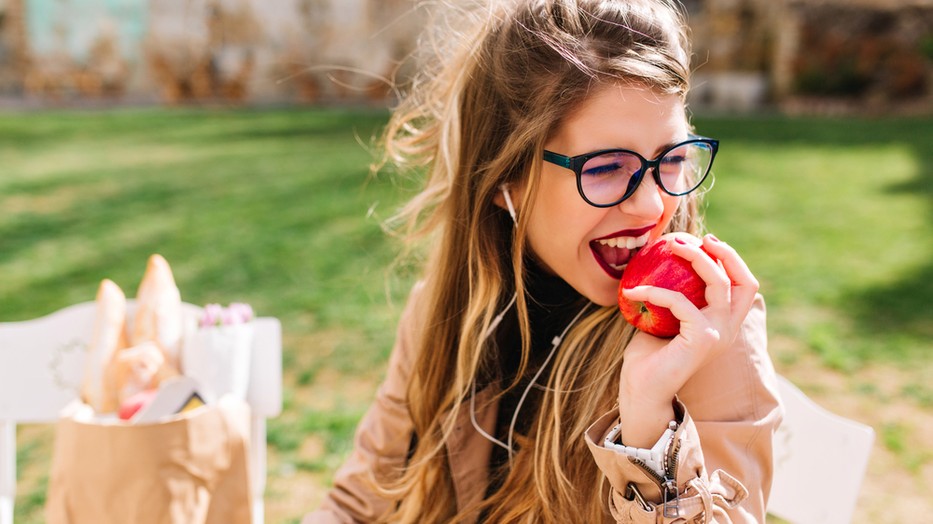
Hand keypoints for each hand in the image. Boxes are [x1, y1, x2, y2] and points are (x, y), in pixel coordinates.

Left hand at [616, 234, 758, 447]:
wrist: (641, 390)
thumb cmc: (648, 356)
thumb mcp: (664, 318)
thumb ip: (672, 296)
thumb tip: (660, 260)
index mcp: (724, 324)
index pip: (743, 286)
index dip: (731, 260)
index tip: (705, 241)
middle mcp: (728, 329)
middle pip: (744, 282)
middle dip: (726, 253)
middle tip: (698, 238)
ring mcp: (719, 334)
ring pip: (719, 283)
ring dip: (696, 258)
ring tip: (671, 245)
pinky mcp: (703, 339)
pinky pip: (680, 302)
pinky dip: (655, 292)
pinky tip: (632, 292)